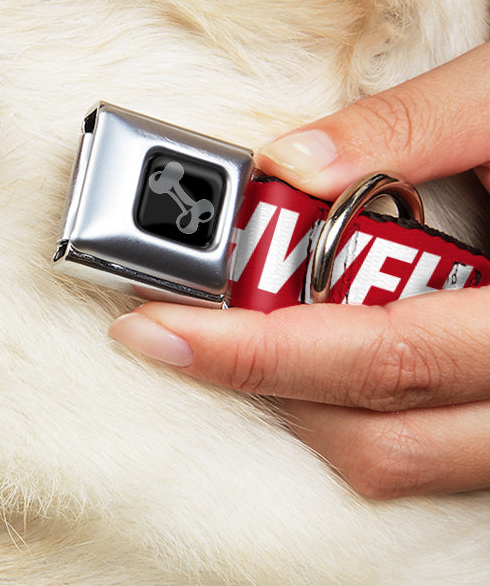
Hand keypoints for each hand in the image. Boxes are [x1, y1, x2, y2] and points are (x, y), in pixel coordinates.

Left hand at [110, 40, 489, 497]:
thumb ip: (413, 125)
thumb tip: (291, 161)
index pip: (381, 356)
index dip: (255, 351)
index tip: (155, 329)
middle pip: (380, 435)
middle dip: (260, 383)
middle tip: (177, 325)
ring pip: (404, 461)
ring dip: (305, 404)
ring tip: (239, 332)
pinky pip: (430, 451)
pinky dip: (357, 409)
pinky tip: (317, 346)